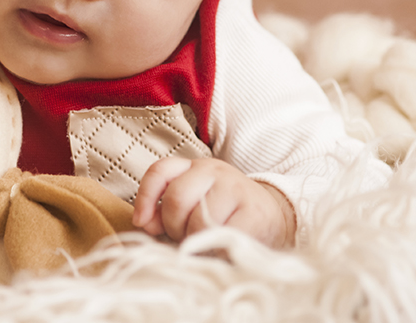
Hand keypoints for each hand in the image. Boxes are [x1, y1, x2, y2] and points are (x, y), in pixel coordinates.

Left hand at [132, 157, 295, 248]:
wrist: (274, 217)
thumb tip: (145, 222)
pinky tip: (221, 249)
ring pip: (199, 219)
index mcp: (194, 167)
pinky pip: (222, 235)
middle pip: (177, 199)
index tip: (142, 222)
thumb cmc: (225, 213)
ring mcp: (235, 188)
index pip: (161, 171)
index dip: (146, 197)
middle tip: (185, 237)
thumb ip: (165, 209)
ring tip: (205, 243)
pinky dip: (216, 249)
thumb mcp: (193, 204)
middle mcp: (214, 170)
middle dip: (174, 226)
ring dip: (196, 241)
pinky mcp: (254, 212)